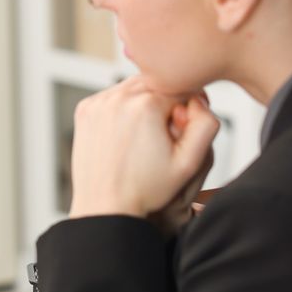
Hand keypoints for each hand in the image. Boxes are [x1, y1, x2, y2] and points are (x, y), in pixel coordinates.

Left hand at [68, 78, 219, 224]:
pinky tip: (126, 134)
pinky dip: (122, 108)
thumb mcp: (190, 162)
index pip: (180, 87)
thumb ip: (206, 124)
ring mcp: (98, 102)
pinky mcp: (85, 109)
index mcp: (146, 105)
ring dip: (143, 103)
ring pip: (134, 87)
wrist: (105, 207)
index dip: (187, 108)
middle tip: (163, 134)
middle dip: (165, 103)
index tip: (181, 129)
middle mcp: (119, 97)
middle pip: (156, 83)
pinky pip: (112, 96)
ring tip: (145, 136)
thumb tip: (198, 98)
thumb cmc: (146, 189)